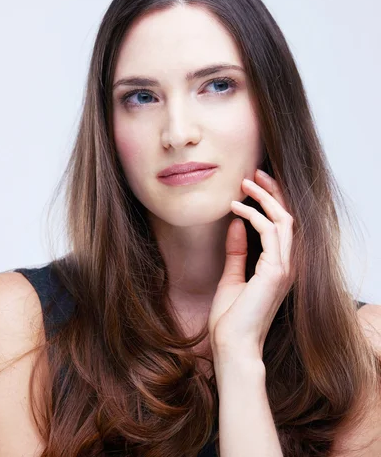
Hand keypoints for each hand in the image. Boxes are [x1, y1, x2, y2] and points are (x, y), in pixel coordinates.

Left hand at [208, 169, 295, 360]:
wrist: (232, 346)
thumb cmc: (231, 319)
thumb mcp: (232, 277)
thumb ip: (237, 252)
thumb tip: (235, 224)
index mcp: (279, 267)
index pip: (282, 226)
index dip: (271, 201)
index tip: (253, 184)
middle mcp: (287, 265)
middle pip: (287, 217)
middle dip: (271, 191)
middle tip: (253, 173)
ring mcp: (285, 268)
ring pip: (283, 219)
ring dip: (264, 198)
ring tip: (244, 183)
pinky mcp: (276, 271)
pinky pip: (269, 231)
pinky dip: (253, 215)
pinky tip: (235, 208)